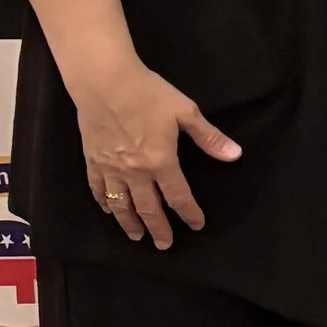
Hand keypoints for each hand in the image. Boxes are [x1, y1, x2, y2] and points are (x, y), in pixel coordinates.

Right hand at [75, 56, 242, 247]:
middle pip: (149, 209)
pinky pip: (97, 189)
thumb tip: (234, 155)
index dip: (189, 213)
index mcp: (161, 162)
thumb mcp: (185, 111)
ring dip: (130, 224)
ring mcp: (110, 169)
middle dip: (159, 229)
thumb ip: (209, 137)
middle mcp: (135, 172)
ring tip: (137, 237)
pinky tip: (108, 210)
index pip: (178, 196)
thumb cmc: (148, 93)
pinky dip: (104, 203)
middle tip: (165, 245)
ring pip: (121, 205)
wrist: (105, 80)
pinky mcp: (92, 160)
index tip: (196, 225)